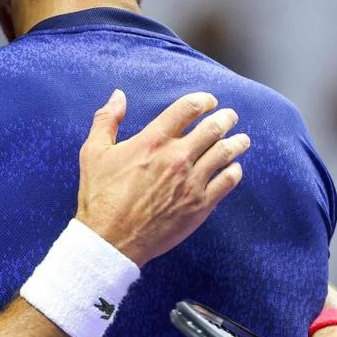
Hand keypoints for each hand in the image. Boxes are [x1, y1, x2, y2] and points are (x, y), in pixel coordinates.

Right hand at [75, 89, 249, 265]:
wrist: (110, 240)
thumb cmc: (100, 197)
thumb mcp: (93, 152)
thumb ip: (107, 119)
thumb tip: (118, 95)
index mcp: (153, 141)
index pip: (187, 109)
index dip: (202, 101)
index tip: (209, 102)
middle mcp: (176, 158)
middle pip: (213, 128)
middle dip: (225, 118)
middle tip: (230, 116)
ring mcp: (191, 182)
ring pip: (225, 153)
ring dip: (237, 142)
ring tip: (242, 139)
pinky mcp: (199, 205)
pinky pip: (227, 182)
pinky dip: (234, 171)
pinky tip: (234, 168)